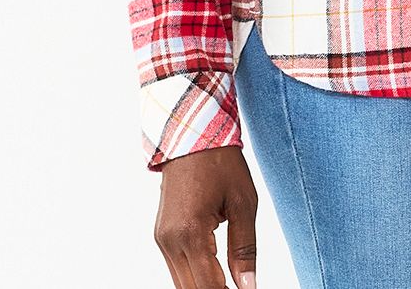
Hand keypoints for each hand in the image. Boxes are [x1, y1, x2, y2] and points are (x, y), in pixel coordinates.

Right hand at [153, 144, 259, 288]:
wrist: (192, 135)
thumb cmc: (221, 162)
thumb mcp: (243, 202)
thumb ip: (245, 249)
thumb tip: (249, 287)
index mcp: (191, 231)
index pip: (209, 287)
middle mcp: (170, 240)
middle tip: (240, 287)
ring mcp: (162, 239)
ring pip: (182, 284)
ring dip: (205, 286)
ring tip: (231, 283)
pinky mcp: (161, 235)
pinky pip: (177, 268)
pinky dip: (195, 276)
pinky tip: (216, 272)